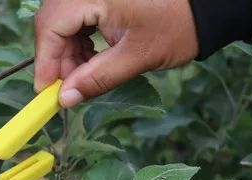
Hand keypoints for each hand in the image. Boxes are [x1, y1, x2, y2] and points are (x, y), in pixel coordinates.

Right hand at [33, 0, 198, 107]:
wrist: (205, 7)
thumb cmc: (177, 26)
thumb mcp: (136, 58)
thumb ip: (97, 78)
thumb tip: (65, 99)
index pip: (52, 26)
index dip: (45, 61)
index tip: (46, 92)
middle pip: (53, 22)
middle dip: (57, 59)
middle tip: (68, 89)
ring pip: (63, 21)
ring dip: (68, 51)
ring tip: (85, 75)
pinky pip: (76, 16)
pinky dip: (79, 40)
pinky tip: (92, 58)